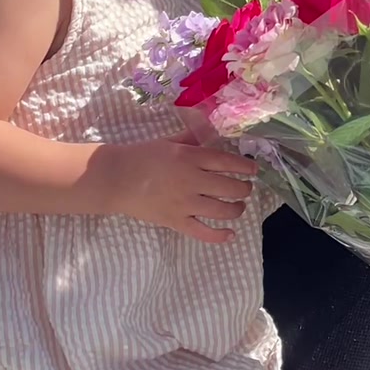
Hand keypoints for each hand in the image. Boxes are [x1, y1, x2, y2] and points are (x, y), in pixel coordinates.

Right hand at [100, 136, 257, 241]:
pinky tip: (229, 234)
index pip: (228, 162)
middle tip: (245, 189)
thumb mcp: (169, 141)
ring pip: (223, 210)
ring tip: (238, 208)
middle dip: (244, 189)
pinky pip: (203, 232)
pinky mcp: (176, 222)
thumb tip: (211, 133)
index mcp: (191, 157)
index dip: (246, 167)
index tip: (254, 170)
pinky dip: (220, 235)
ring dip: (237, 210)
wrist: (115, 178)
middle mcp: (192, 180)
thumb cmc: (141, 156)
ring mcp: (185, 203)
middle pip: (231, 188)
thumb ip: (191, 139)